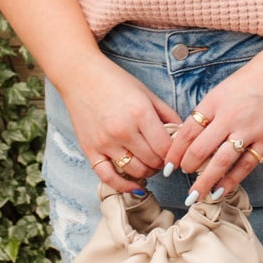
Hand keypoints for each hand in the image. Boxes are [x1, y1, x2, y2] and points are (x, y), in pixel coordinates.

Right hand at [60, 58, 182, 193]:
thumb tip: (184, 135)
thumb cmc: (115, 81)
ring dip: (148, 172)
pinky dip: (124, 186)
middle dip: (163, 163)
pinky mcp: (90, 150)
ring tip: (150, 165)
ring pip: (136, 171)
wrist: (79, 75)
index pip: (166, 148)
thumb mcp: (147, 93)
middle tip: (162, 157)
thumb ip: (168, 115)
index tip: (176, 153)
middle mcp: (123, 130)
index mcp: (140, 113)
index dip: (175, 154)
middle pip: (153, 161)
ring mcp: (105, 142)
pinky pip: (108, 177)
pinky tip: (135, 186)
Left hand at [165, 51, 262, 201]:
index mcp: (214, 102)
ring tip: (194, 196)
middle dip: (186, 166)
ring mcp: (248, 131)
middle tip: (179, 175)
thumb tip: (190, 138)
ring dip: (204, 182)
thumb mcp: (222, 90)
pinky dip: (230, 181)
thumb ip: (207, 112)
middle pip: (200, 149)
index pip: (187, 131)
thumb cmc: (251, 80)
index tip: (167, 164)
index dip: (174, 151)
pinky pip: (245, 166)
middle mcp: (229, 117)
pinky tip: (219, 191)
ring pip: (220, 162)